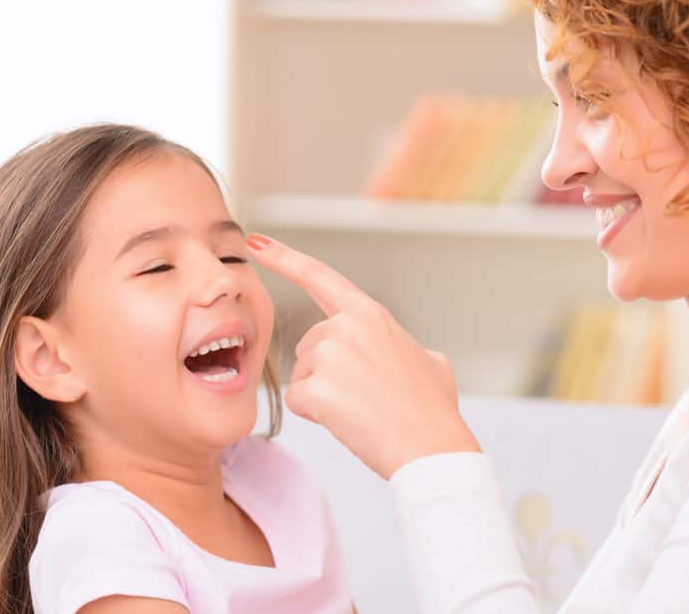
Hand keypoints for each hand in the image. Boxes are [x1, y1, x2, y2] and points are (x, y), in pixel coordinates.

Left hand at [246, 233, 480, 479]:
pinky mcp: (315, 388)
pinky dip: (317, 415)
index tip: (254, 242)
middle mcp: (345, 326)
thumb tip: (417, 356)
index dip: (283, 257)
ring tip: (362, 409)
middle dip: (325, 372)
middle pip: (307, 347)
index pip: (319, 276)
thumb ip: (408, 348)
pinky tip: (348, 420)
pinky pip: (298, 401)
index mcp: (370, 314)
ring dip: (322, 396)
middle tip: (365, 396)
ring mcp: (329, 356)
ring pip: (302, 376)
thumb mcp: (432, 363)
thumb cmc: (434, 410)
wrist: (432, 446)